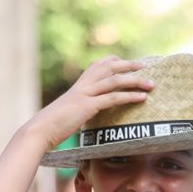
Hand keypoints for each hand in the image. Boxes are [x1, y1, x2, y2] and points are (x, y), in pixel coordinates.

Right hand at [33, 57, 154, 150]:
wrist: (40, 130)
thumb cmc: (52, 125)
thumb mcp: (69, 112)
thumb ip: (80, 107)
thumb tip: (88, 113)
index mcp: (79, 85)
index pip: (99, 64)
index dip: (115, 61)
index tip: (129, 63)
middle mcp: (83, 85)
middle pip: (110, 66)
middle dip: (130, 65)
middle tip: (147, 67)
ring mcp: (85, 94)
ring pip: (115, 81)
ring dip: (136, 81)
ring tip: (152, 84)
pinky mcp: (87, 106)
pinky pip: (113, 98)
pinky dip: (130, 96)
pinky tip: (142, 98)